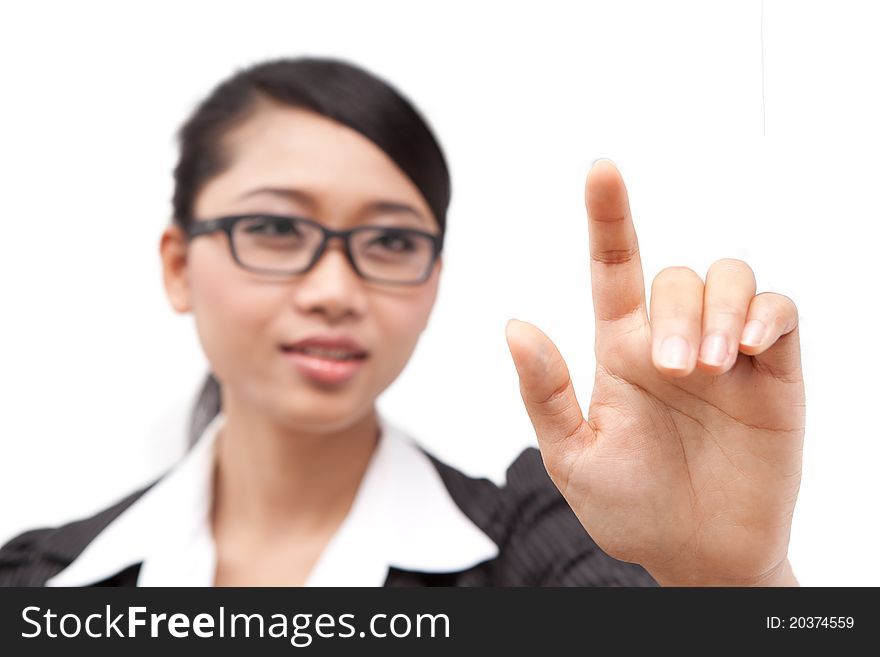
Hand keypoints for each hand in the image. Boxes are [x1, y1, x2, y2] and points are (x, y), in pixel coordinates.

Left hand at [505, 160, 804, 585]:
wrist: (696, 556)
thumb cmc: (632, 507)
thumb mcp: (574, 457)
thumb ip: (547, 393)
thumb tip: (515, 326)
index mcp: (619, 351)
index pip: (613, 268)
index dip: (608, 217)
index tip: (600, 169)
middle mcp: (671, 340)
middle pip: (676, 276)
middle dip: (677, 312)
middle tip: (675, 371)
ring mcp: (726, 354)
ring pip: (729, 277)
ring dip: (720, 308)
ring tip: (711, 365)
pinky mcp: (775, 374)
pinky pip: (782, 312)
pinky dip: (768, 316)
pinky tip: (751, 349)